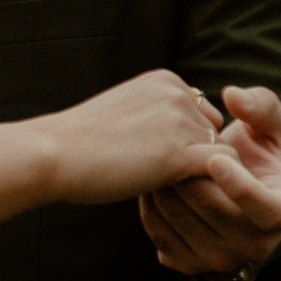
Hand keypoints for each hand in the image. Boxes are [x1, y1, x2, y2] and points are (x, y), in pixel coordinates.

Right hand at [35, 69, 232, 204]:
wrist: (55, 154)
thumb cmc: (83, 142)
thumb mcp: (126, 110)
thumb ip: (157, 115)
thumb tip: (181, 140)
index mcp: (165, 79)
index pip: (201, 112)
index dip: (186, 140)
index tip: (160, 160)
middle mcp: (178, 93)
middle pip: (213, 131)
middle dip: (196, 155)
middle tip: (169, 180)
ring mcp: (181, 122)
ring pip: (220, 153)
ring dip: (200, 174)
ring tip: (172, 192)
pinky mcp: (181, 154)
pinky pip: (224, 170)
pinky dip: (213, 187)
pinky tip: (187, 200)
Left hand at [138, 85, 280, 280]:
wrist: (237, 198)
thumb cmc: (258, 157)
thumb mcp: (271, 130)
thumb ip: (262, 107)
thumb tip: (234, 96)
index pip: (262, 207)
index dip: (239, 185)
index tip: (215, 158)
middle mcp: (255, 245)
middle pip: (212, 210)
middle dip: (189, 173)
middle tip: (169, 143)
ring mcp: (221, 259)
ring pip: (181, 219)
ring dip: (164, 185)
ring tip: (159, 158)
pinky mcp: (190, 264)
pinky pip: (160, 233)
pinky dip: (150, 206)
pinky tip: (153, 182)